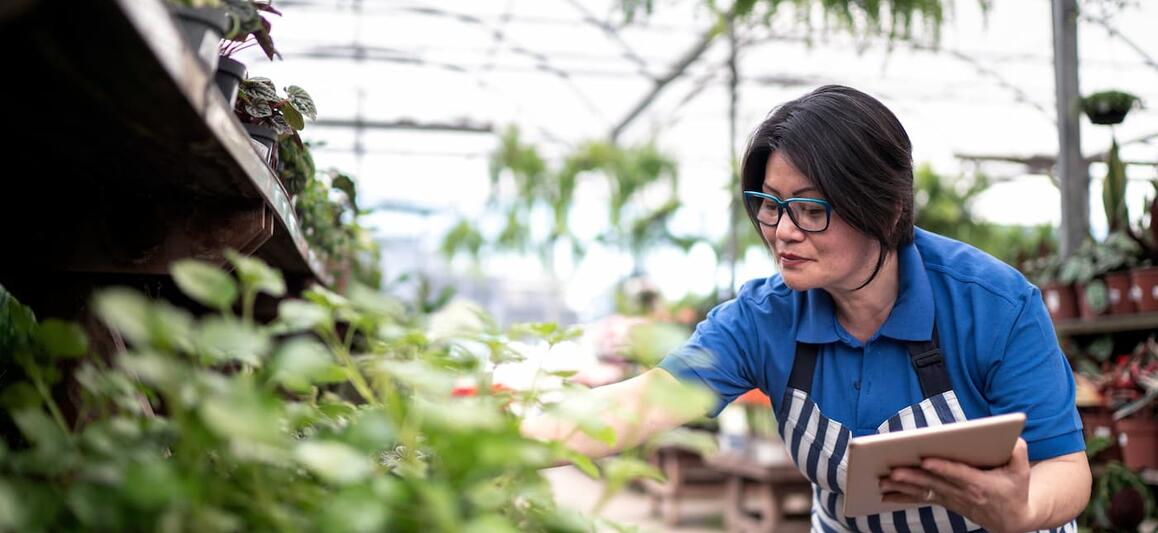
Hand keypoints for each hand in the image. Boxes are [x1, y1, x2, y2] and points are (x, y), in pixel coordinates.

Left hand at [879, 438, 1036, 532]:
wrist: (1013, 520)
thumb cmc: (1015, 490)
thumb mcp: (1022, 472)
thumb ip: (1019, 454)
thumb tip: (1013, 437)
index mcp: (980, 485)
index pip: (958, 475)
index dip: (942, 468)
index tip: (926, 461)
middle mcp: (963, 494)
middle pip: (935, 484)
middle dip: (913, 477)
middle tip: (893, 471)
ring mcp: (952, 500)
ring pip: (924, 492)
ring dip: (902, 488)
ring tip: (882, 482)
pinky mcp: (945, 502)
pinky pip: (922, 499)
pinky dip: (903, 497)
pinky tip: (885, 495)